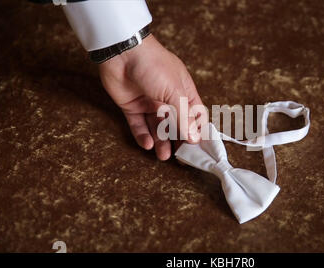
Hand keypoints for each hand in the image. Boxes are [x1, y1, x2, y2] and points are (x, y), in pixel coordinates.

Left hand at [99, 34, 202, 159]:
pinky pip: (139, 125)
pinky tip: (147, 144)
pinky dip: (143, 135)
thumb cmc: (155, 66)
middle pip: (176, 125)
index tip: (200, 149)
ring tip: (163, 156)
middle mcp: (168, 99)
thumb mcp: (174, 92)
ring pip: (157, 128)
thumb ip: (184, 117)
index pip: (196, 116)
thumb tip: (195, 138)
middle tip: (181, 159)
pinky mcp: (132, 107)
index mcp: (184, 92)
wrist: (123, 52)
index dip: (198, 132)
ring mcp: (149, 103)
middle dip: (179, 141)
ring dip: (161, 142)